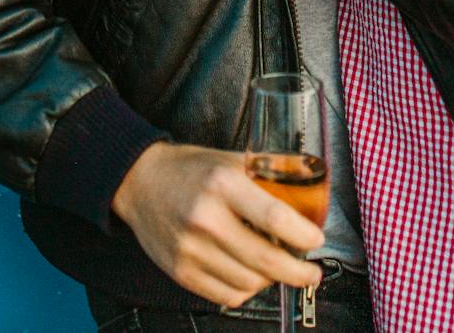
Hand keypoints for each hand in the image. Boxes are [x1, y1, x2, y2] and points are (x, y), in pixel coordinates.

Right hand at [111, 142, 323, 305]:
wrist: (138, 182)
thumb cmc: (189, 170)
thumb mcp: (231, 159)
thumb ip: (270, 172)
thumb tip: (311, 182)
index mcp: (222, 184)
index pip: (274, 217)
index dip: (302, 235)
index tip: (315, 240)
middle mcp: (205, 218)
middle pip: (265, 259)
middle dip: (298, 272)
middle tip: (311, 273)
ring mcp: (190, 249)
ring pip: (249, 282)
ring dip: (270, 279)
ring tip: (274, 266)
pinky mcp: (180, 271)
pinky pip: (227, 295)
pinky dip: (246, 289)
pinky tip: (248, 274)